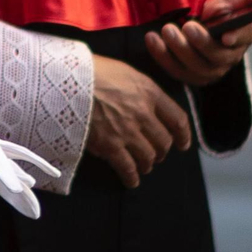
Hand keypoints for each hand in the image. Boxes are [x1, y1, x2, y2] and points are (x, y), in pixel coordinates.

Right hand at [85, 56, 190, 188]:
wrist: (67, 80)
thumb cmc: (93, 70)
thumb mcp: (125, 71)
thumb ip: (141, 89)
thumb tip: (146, 101)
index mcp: (149, 92)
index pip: (177, 119)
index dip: (184, 135)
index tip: (183, 144)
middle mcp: (143, 113)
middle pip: (164, 141)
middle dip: (162, 151)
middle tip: (156, 154)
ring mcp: (127, 131)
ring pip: (149, 157)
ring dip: (148, 164)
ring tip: (143, 165)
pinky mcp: (110, 146)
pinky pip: (128, 168)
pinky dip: (132, 177)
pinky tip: (132, 180)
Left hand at [146, 0, 251, 86]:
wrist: (203, 21)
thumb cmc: (223, 9)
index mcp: (243, 37)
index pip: (241, 40)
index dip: (235, 38)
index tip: (225, 34)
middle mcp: (228, 58)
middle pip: (216, 58)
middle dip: (200, 43)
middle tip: (186, 26)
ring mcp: (209, 70)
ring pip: (195, 68)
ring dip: (178, 51)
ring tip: (166, 31)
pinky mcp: (190, 74)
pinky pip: (176, 70)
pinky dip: (162, 56)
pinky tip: (152, 40)